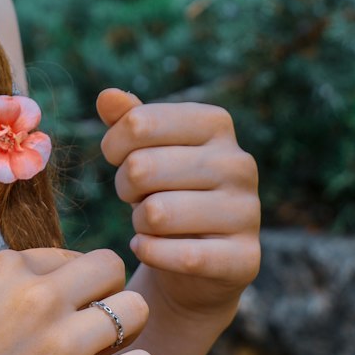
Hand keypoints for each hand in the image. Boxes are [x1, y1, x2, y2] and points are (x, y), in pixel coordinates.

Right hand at [0, 246, 155, 354]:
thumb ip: (16, 291)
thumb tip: (67, 290)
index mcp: (5, 269)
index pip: (72, 255)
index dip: (74, 287)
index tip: (58, 315)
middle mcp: (37, 296)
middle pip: (111, 267)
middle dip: (109, 295)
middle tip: (94, 329)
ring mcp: (61, 343)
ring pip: (136, 309)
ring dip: (127, 334)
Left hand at [97, 88, 260, 319]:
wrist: (195, 257)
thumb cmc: (165, 187)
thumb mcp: (144, 147)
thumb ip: (127, 119)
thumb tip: (107, 96)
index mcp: (216, 123)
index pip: (139, 123)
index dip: (113, 145)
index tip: (117, 159)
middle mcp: (239, 163)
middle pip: (142, 167)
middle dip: (124, 185)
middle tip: (134, 196)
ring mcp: (247, 212)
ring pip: (156, 213)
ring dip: (138, 222)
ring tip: (147, 222)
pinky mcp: (246, 258)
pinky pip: (182, 257)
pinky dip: (150, 252)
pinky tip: (146, 247)